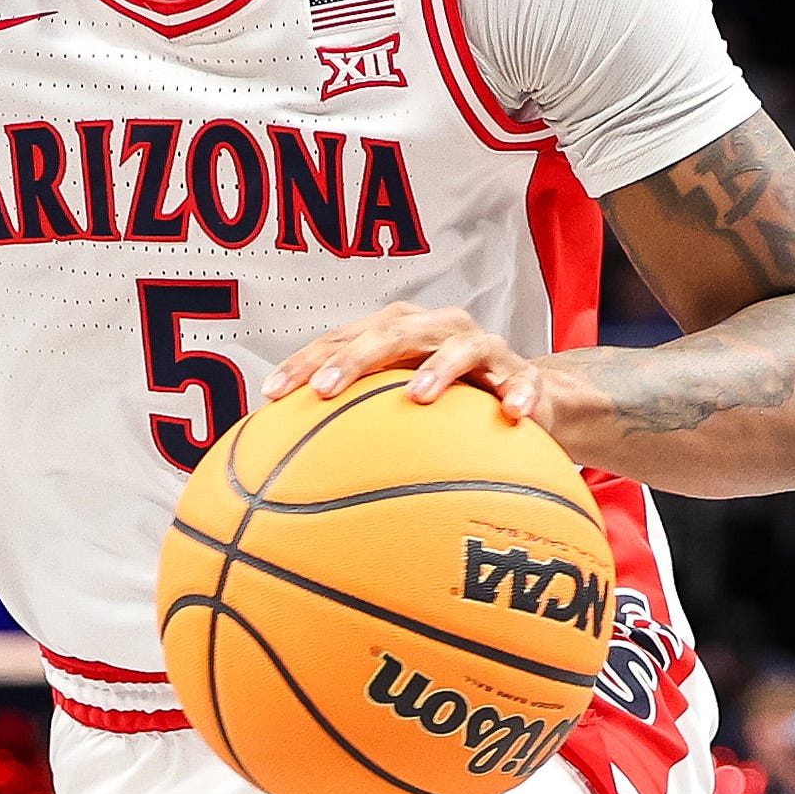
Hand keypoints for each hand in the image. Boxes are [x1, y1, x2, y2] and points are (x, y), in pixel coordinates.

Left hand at [266, 302, 583, 430]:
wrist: (521, 396)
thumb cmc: (447, 401)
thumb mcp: (394, 405)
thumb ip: (348, 421)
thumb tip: (282, 464)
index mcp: (398, 331)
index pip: (341, 339)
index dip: (305, 361)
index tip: (271, 394)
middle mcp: (438, 329)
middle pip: (392, 332)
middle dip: (356, 357)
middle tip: (326, 388)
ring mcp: (483, 348)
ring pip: (460, 347)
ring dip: (439, 367)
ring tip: (418, 396)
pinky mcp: (521, 374)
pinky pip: (523, 382)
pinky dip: (518, 394)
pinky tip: (511, 414)